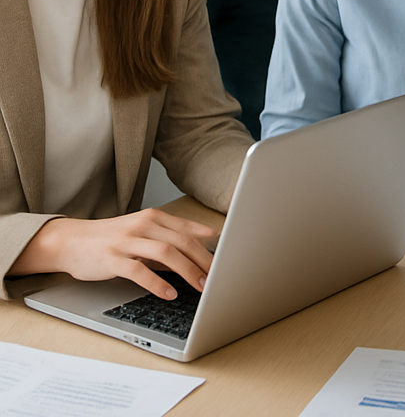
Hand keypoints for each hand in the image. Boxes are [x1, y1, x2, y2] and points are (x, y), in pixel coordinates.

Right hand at [10, 209, 218, 298]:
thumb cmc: (110, 240)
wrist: (71, 241)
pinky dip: (157, 283)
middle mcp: (143, 225)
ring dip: (187, 270)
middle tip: (217, 276)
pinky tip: (170, 294)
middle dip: (203, 260)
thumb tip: (196, 255)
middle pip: (181, 241)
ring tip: (201, 285)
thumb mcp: (141, 235)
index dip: (208, 240)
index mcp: (153, 217)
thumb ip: (166, 243)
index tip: (226, 251)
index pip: (187, 228)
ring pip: (165, 252)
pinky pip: (139, 271)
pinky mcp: (112, 259)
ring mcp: (127, 241)